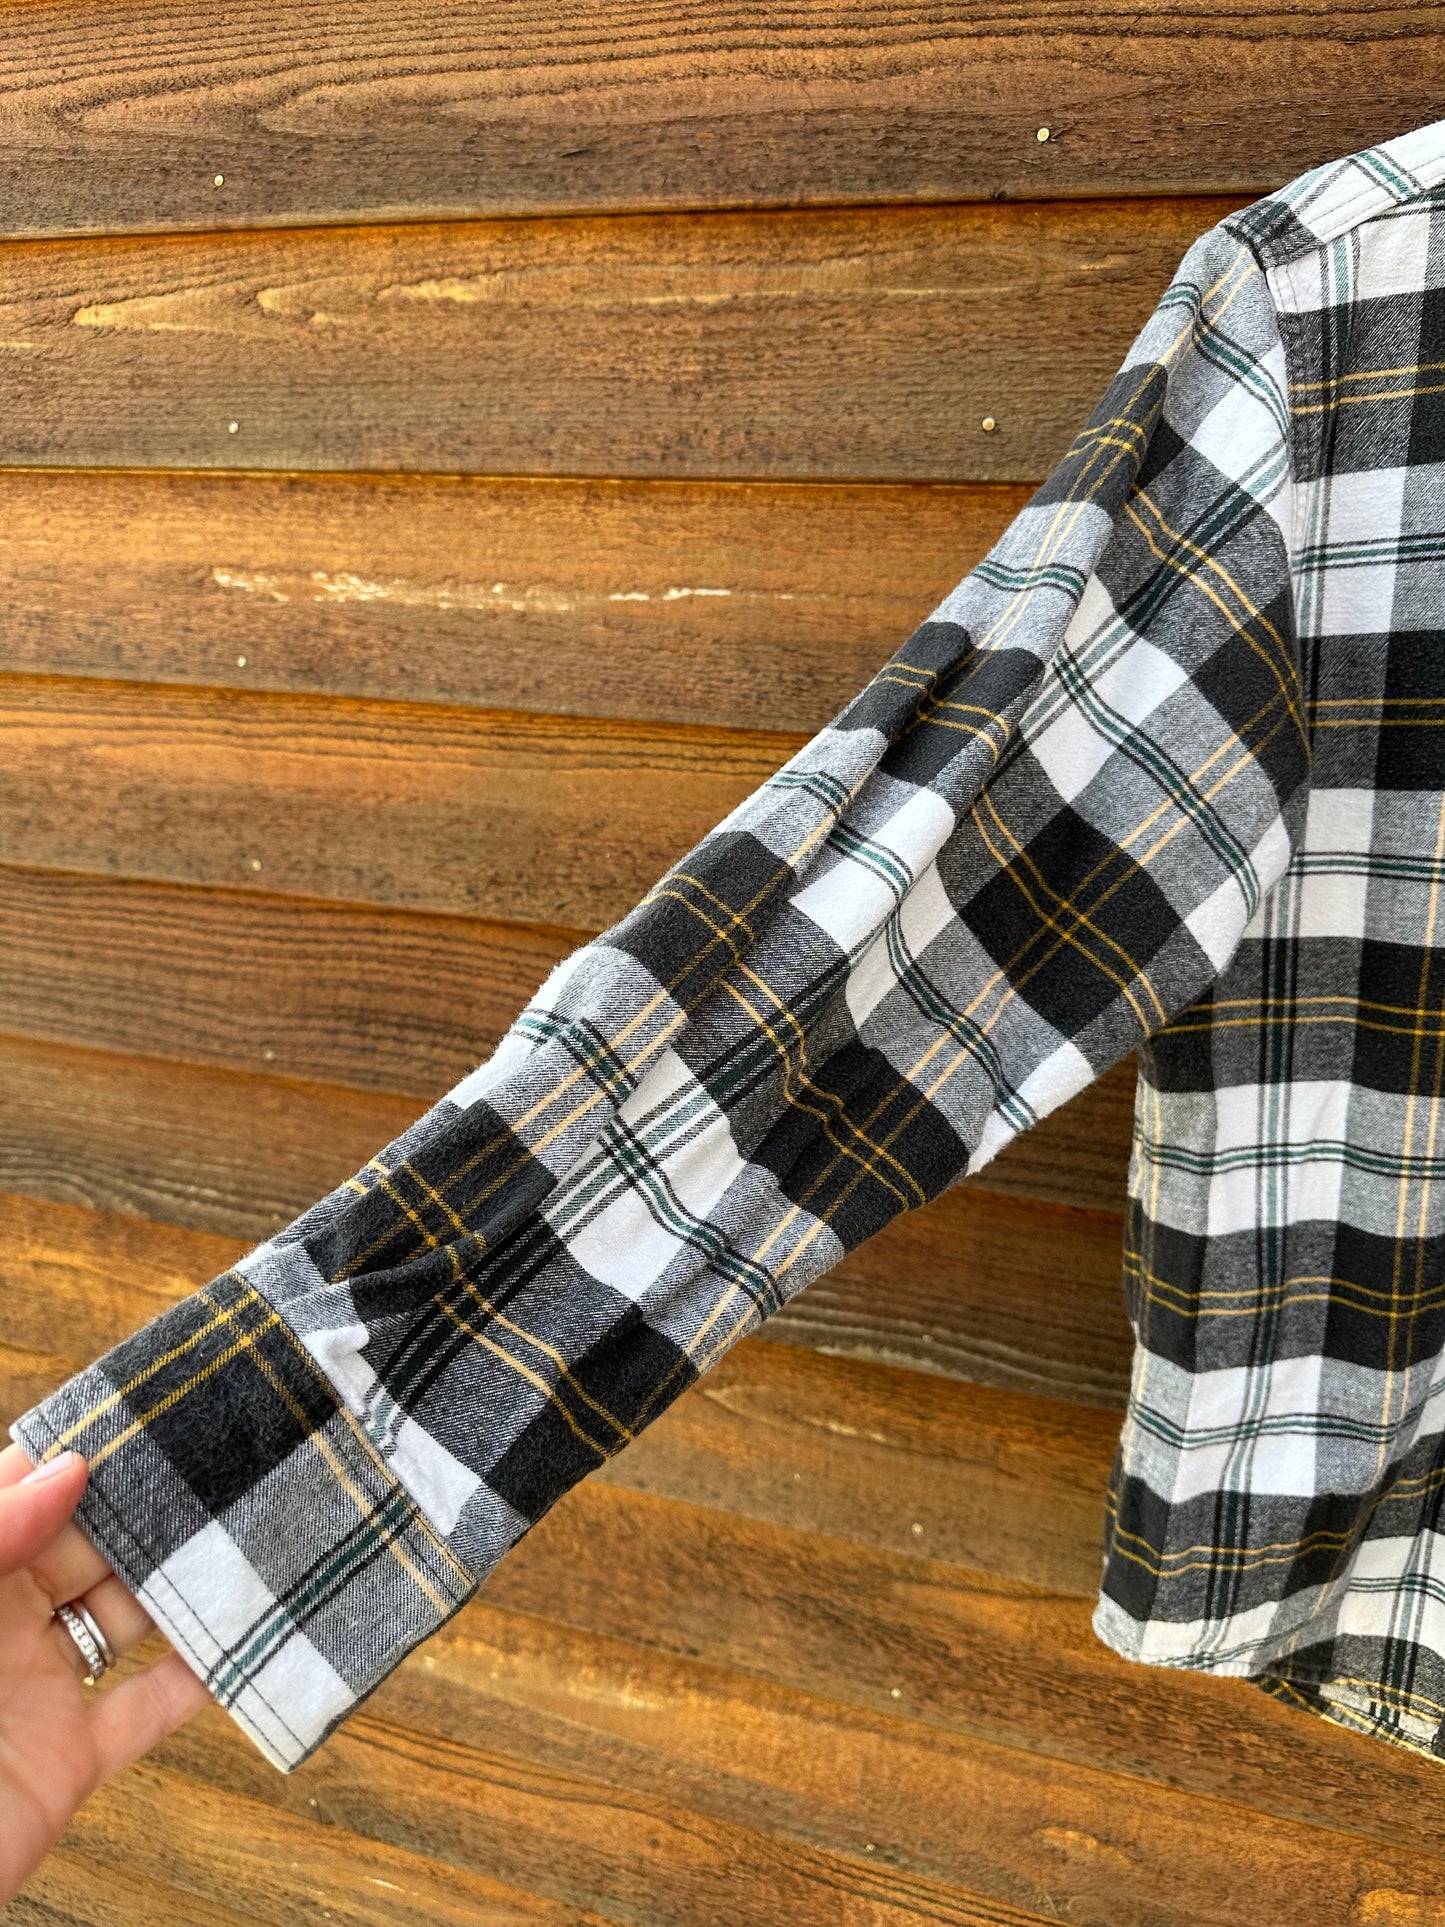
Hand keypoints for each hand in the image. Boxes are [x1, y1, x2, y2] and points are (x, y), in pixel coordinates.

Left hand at [0, 1444, 208, 1904]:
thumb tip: (73, 1465)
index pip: (26, 1494)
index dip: (81, 1451)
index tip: (152, 1408)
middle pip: (90, 1550)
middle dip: (150, 1512)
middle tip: (227, 1463)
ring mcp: (35, 1693)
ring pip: (128, 1621)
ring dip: (186, 1586)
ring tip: (253, 1534)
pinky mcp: (68, 1762)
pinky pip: (147, 1710)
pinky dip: (200, 1680)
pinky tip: (246, 1636)